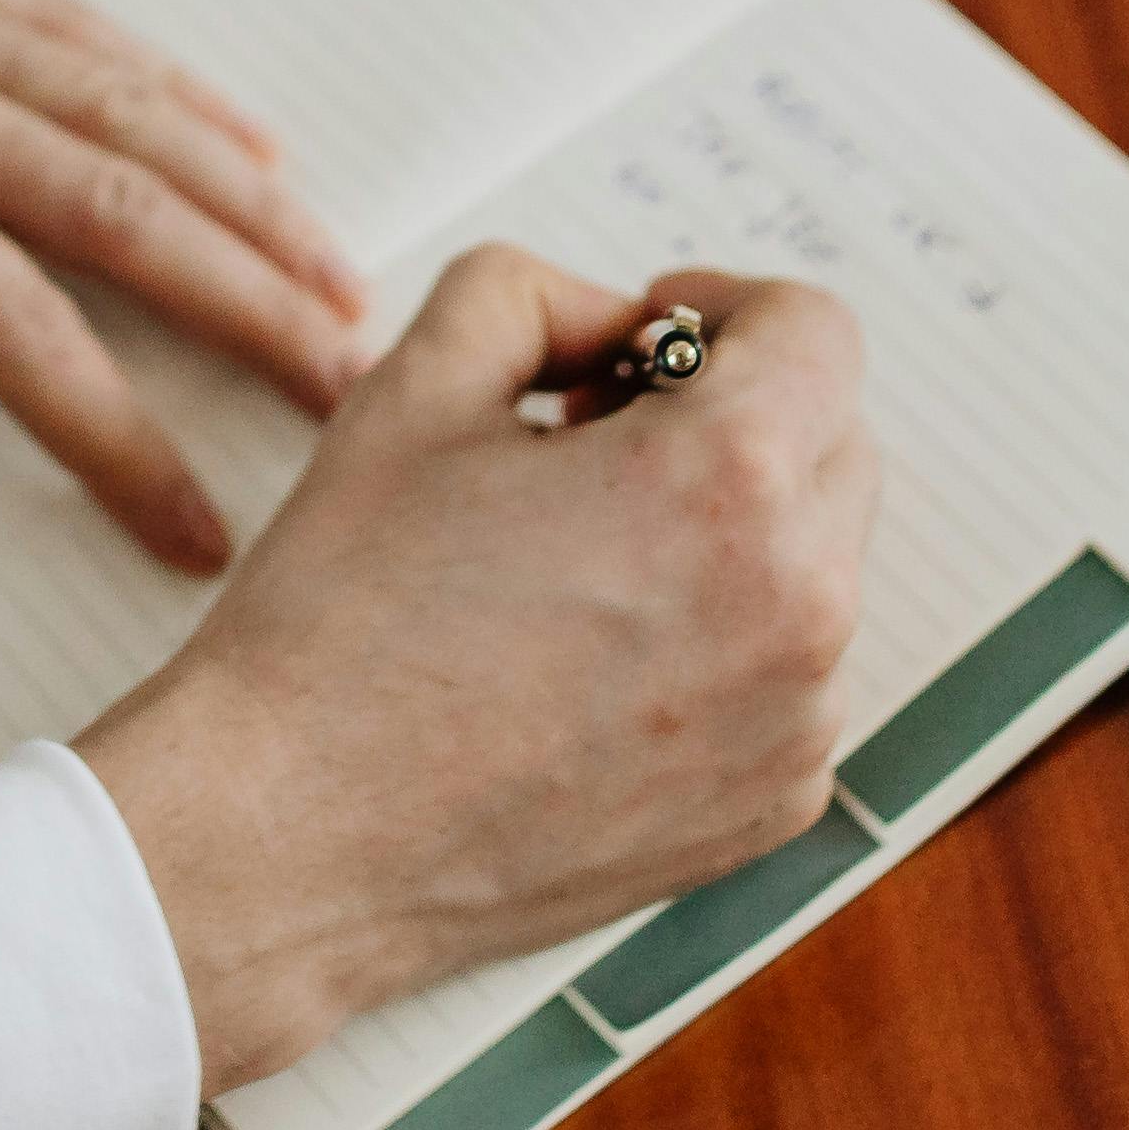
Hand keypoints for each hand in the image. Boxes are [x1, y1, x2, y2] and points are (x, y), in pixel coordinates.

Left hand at [0, 0, 375, 569]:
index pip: (13, 328)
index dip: (118, 437)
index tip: (195, 523)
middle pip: (122, 209)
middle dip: (252, 309)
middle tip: (354, 394)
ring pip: (130, 106)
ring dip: (248, 197)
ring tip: (342, 282)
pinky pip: (79, 26)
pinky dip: (176, 88)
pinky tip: (238, 136)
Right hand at [77, 249, 877, 1091]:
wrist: (298, 834)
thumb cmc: (344, 617)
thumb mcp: (416, 382)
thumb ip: (538, 295)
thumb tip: (618, 326)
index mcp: (727, 480)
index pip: (817, 332)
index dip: (726, 307)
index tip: (646, 343)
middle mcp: (798, 606)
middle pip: (831, 439)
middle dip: (729, 412)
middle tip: (592, 442)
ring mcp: (796, 723)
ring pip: (815, 562)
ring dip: (731, 531)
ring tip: (581, 562)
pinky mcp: (772, 808)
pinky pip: (792, 677)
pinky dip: (724, 643)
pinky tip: (594, 661)